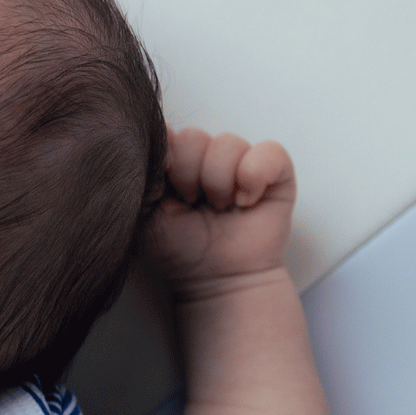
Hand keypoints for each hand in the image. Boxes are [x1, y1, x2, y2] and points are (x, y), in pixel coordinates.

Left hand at [146, 128, 296, 298]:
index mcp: (173, 161)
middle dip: (188, 176)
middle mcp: (206, 156)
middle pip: (192, 136)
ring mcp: (241, 161)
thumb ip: (140, 177)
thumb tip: (149, 142)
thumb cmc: (179, 251)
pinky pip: (268, 152)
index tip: (164, 193)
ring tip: (219, 209)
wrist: (217, 281)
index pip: (165, 133)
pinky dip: (254, 179)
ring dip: (219, 185)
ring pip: (227, 143)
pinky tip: (245, 203)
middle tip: (192, 204)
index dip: (165, 160)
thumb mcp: (143, 215)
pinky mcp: (275, 171)